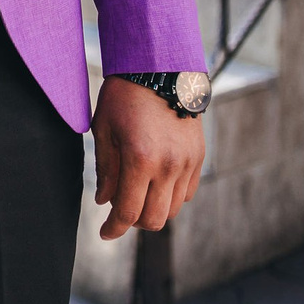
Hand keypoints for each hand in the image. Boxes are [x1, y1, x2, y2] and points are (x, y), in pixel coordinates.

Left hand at [91, 76, 204, 238]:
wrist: (160, 69)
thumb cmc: (124, 96)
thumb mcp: (104, 130)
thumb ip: (105, 169)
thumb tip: (104, 201)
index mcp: (140, 160)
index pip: (128, 211)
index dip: (114, 227)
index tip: (104, 233)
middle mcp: (169, 166)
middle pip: (155, 219)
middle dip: (133, 223)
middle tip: (118, 214)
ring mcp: (188, 163)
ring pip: (173, 209)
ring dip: (153, 211)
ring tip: (134, 197)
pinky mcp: (199, 157)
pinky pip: (187, 192)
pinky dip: (170, 197)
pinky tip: (153, 186)